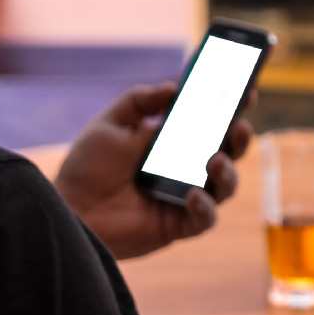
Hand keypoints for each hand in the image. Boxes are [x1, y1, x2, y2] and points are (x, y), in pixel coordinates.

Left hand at [54, 82, 254, 259]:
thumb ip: (140, 101)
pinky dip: (206, 206)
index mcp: (173, 142)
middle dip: (240, 137)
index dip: (231, 108)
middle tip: (238, 125)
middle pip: (228, 152)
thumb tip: (173, 88)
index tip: (245, 92)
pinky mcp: (178, 226)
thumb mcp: (110, 123)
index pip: (211, 123)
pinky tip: (193, 195)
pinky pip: (205, 219)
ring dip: (228, 171)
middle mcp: (185, 169)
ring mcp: (185, 198)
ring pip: (225, 185)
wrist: (68, 209)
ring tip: (215, 160)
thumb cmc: (87, 168)